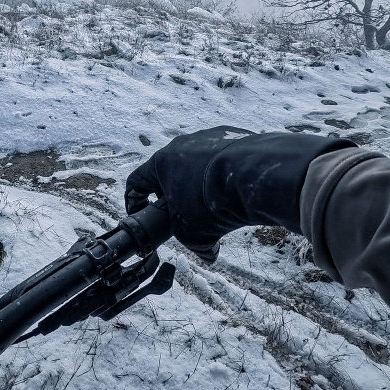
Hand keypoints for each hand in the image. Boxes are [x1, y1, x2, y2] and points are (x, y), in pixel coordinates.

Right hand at [125, 127, 354, 261]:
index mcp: (161, 163)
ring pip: (198, 165)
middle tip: (185, 215)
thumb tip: (208, 253)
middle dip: (175, 196)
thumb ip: (190, 243)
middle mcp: (182, 145)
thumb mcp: (192, 233)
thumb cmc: (213, 203)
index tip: (142, 214)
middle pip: (170, 173)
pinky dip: (226, 176)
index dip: (135, 202)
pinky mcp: (234, 136)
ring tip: (218, 206)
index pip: (137, 182)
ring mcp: (209, 138)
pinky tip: (237, 193)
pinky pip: (224, 159)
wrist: (254, 178)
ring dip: (202, 186)